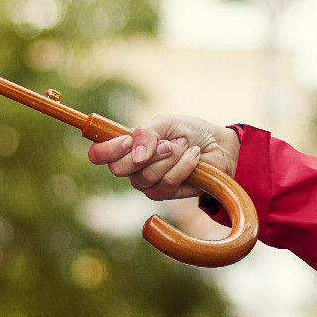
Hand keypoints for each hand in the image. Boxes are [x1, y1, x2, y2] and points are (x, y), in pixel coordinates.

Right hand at [87, 114, 239, 201]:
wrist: (218, 145)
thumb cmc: (189, 131)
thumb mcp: (165, 123)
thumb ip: (146, 133)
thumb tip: (136, 155)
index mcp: (126, 146)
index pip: (98, 154)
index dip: (108, 149)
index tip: (127, 141)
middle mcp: (132, 166)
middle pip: (118, 169)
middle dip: (146, 154)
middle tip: (167, 143)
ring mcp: (146, 182)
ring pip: (146, 176)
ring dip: (170, 158)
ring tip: (184, 147)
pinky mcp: (165, 193)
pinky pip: (167, 182)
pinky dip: (184, 166)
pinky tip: (194, 156)